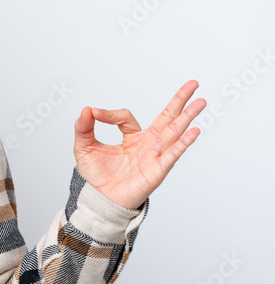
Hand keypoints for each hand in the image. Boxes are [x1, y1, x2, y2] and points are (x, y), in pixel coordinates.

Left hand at [72, 80, 205, 209]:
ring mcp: (154, 156)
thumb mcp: (84, 147)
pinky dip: (183, 143)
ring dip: (187, 117)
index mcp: (132, 138)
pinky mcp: (157, 170)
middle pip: (167, 118)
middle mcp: (147, 144)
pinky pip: (172, 154)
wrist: (99, 199)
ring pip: (174, 132)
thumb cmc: (96, 176)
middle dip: (180, 101)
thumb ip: (84, 127)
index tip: (94, 114)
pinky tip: (194, 131)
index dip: (109, 114)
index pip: (126, 118)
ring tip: (201, 102)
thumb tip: (87, 109)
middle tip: (193, 84)